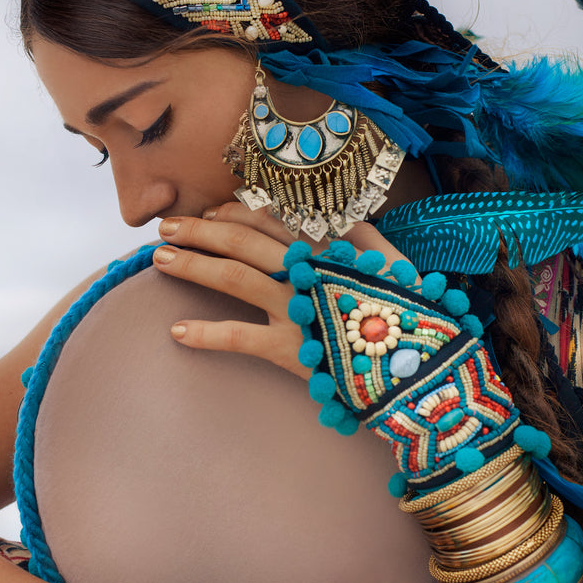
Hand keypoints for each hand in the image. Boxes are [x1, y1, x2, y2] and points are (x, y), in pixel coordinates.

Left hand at [152, 205, 417, 378]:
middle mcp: (310, 271)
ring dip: (193, 265)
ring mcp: (298, 308)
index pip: (272, 220)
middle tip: (167, 228)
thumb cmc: (411, 315)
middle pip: (243, 241)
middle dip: (200, 230)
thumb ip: (364, 235)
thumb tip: (338, 215)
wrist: (422, 369)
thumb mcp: (395, 265)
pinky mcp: (290, 350)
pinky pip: (239, 338)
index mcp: (331, 248)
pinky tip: (177, 332)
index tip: (210, 214)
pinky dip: (206, 334)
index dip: (234, 213)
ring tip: (159, 260)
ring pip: (234, 278)